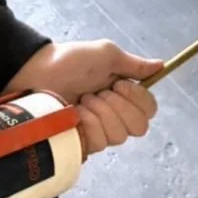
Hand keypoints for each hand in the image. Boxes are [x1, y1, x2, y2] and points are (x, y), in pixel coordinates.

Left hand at [9, 40, 159, 154]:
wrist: (36, 72)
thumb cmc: (69, 61)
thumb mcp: (105, 54)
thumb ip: (134, 64)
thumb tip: (161, 65)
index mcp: (123, 94)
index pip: (149, 110)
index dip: (138, 99)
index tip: (118, 83)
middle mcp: (115, 115)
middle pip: (139, 127)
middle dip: (119, 107)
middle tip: (98, 92)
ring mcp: (98, 131)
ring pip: (119, 136)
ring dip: (101, 113)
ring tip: (83, 100)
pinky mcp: (82, 143)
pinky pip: (99, 143)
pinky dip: (88, 124)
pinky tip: (75, 114)